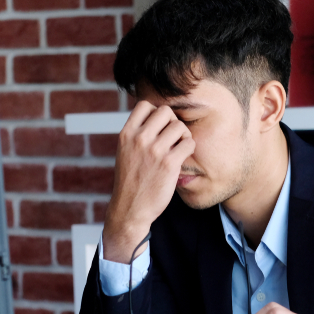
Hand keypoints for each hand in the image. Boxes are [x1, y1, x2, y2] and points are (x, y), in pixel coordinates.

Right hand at [102, 101, 194, 263]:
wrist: (130, 209)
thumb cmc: (130, 181)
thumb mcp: (125, 152)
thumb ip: (136, 134)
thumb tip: (155, 117)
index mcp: (126, 134)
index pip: (145, 105)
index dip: (156, 113)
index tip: (159, 127)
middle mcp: (139, 139)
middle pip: (165, 111)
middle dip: (172, 122)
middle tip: (172, 137)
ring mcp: (154, 151)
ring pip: (179, 126)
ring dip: (183, 135)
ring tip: (179, 147)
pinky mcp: (169, 163)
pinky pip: (188, 143)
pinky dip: (189, 148)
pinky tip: (182, 157)